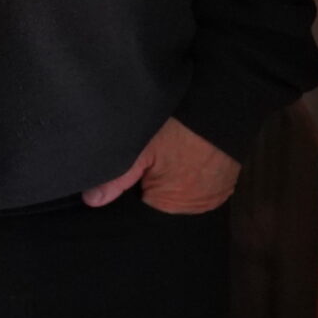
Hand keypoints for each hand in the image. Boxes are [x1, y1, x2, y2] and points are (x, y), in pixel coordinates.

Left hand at [82, 117, 239, 212]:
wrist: (222, 107)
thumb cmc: (180, 129)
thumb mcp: (143, 149)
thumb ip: (118, 178)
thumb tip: (91, 201)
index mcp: (171, 205)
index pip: (142, 209)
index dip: (134, 192)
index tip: (134, 175)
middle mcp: (194, 209)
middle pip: (164, 204)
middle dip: (153, 188)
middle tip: (152, 162)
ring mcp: (213, 198)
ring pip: (183, 196)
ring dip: (175, 183)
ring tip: (171, 160)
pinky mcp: (226, 185)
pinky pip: (202, 188)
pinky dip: (193, 178)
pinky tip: (188, 160)